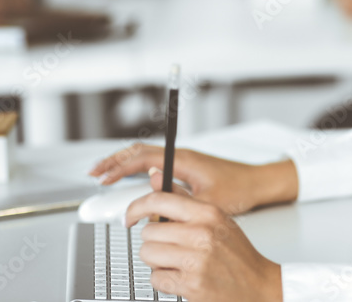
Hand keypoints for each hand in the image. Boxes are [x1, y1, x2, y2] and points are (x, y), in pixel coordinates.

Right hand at [88, 143, 298, 214]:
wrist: (258, 183)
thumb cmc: (239, 190)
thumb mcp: (207, 200)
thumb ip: (179, 195)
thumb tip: (151, 184)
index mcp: (184, 160)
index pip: (143, 157)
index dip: (119, 167)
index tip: (102, 177)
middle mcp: (181, 156)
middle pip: (139, 152)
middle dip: (114, 161)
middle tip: (93, 174)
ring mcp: (183, 160)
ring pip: (145, 156)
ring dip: (124, 164)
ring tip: (103, 175)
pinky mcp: (186, 168)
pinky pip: (154, 163)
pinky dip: (136, 169)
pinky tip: (129, 178)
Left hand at [126, 192, 281, 301]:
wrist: (258, 284)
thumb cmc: (236, 252)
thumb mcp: (215, 218)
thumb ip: (182, 197)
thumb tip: (154, 176)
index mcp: (207, 213)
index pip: (158, 200)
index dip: (136, 208)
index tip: (129, 216)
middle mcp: (202, 234)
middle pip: (149, 232)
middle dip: (154, 241)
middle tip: (170, 246)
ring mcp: (196, 260)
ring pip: (148, 254)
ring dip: (156, 261)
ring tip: (175, 262)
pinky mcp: (191, 284)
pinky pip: (156, 278)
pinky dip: (163, 280)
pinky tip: (180, 276)